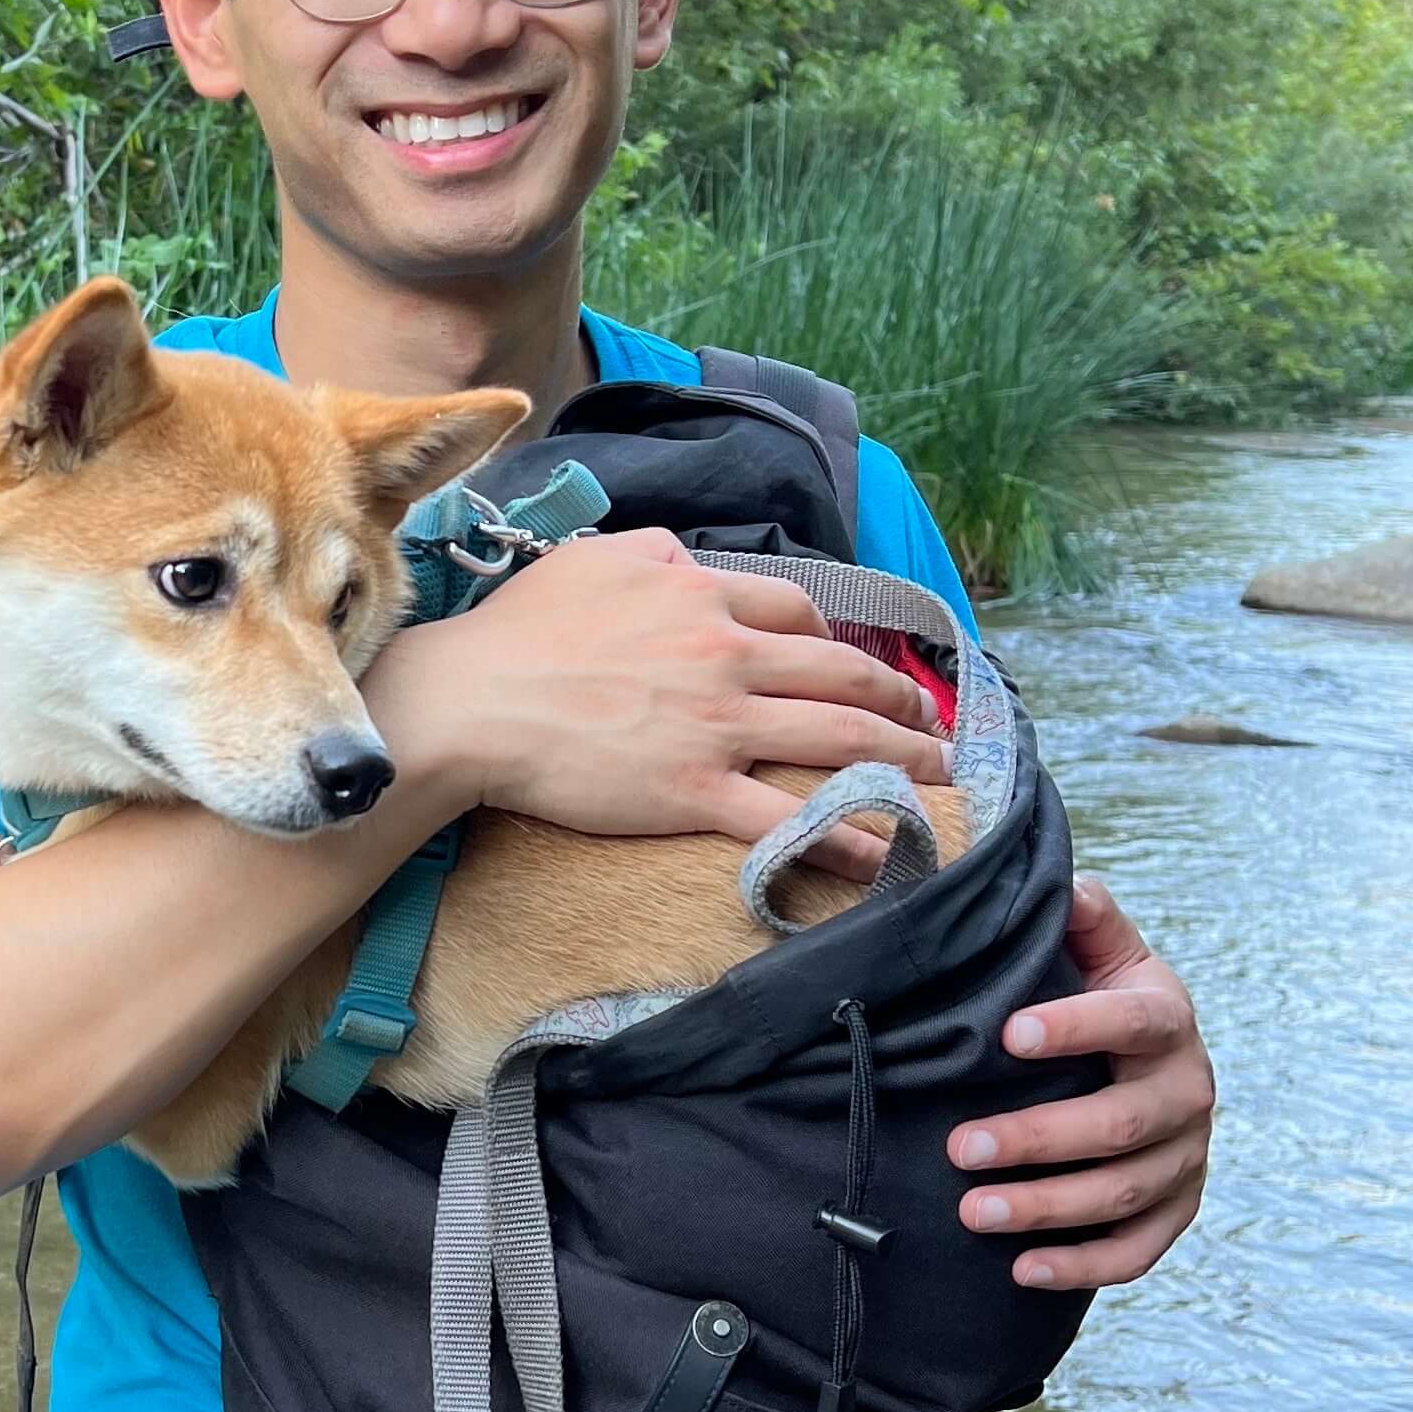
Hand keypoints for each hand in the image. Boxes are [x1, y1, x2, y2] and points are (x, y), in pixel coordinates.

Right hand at [369, 525, 949, 856]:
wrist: (470, 701)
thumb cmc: (517, 633)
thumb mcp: (591, 561)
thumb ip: (651, 556)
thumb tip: (683, 562)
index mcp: (699, 593)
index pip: (798, 613)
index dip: (840, 642)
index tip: (861, 666)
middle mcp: (724, 652)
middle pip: (843, 674)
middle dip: (902, 700)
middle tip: (933, 721)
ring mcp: (716, 723)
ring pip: (841, 739)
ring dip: (907, 758)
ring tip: (941, 775)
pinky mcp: (695, 789)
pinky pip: (790, 818)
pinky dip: (850, 836)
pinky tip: (890, 855)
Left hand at [947, 876, 1214, 1290]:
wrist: (1145, 1057)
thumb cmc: (1098, 997)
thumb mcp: (1097, 949)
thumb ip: (1085, 917)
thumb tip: (1069, 885)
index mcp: (1166, 1017)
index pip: (1132, 1021)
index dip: (1077, 1027)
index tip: (1008, 1034)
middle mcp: (1189, 1090)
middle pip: (1119, 1125)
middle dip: (1037, 1139)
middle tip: (959, 1148)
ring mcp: (1187, 1157)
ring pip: (1124, 1194)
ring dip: (1048, 1209)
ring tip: (973, 1212)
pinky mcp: (1177, 1209)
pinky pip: (1139, 1250)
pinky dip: (1085, 1266)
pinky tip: (1024, 1272)